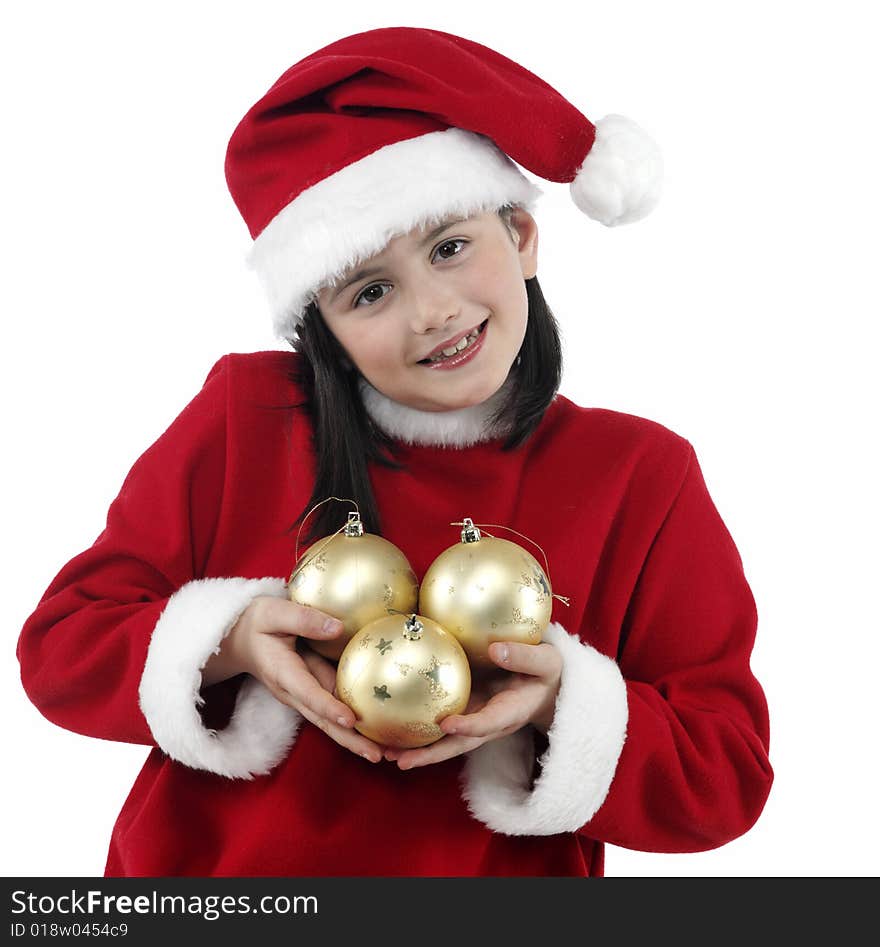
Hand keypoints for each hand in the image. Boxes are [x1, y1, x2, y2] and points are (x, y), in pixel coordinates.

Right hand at [202, 595, 385, 762]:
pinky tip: (378, 733)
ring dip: (356, 739)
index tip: (350, 720)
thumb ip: (304, 619)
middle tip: (377, 756)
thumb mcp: (274, 612)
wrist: (240, 639)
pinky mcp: (312, 692)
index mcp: (283, 673)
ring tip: (385, 754)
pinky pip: (334, 709)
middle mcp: (293, 692)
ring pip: (330, 722)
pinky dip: (354, 726)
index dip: (328, 707)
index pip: (308, 693)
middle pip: (323, 720)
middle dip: (349, 740)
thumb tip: (338, 628)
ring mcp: (302, 695)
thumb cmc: (257, 622)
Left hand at [384, 640, 561, 769]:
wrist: (547, 687)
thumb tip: (495, 649)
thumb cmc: (547, 672)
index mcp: (510, 712)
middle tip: (399, 760)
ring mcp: (476, 720)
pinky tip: (390, 726)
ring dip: (417, 749)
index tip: (447, 724)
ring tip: (384, 753)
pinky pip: (440, 724)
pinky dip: (417, 730)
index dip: (469, 726)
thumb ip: (524, 657)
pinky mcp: (466, 711)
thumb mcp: (546, 662)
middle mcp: (489, 723)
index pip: (488, 722)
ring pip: (445, 740)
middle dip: (430, 754)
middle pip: (458, 744)